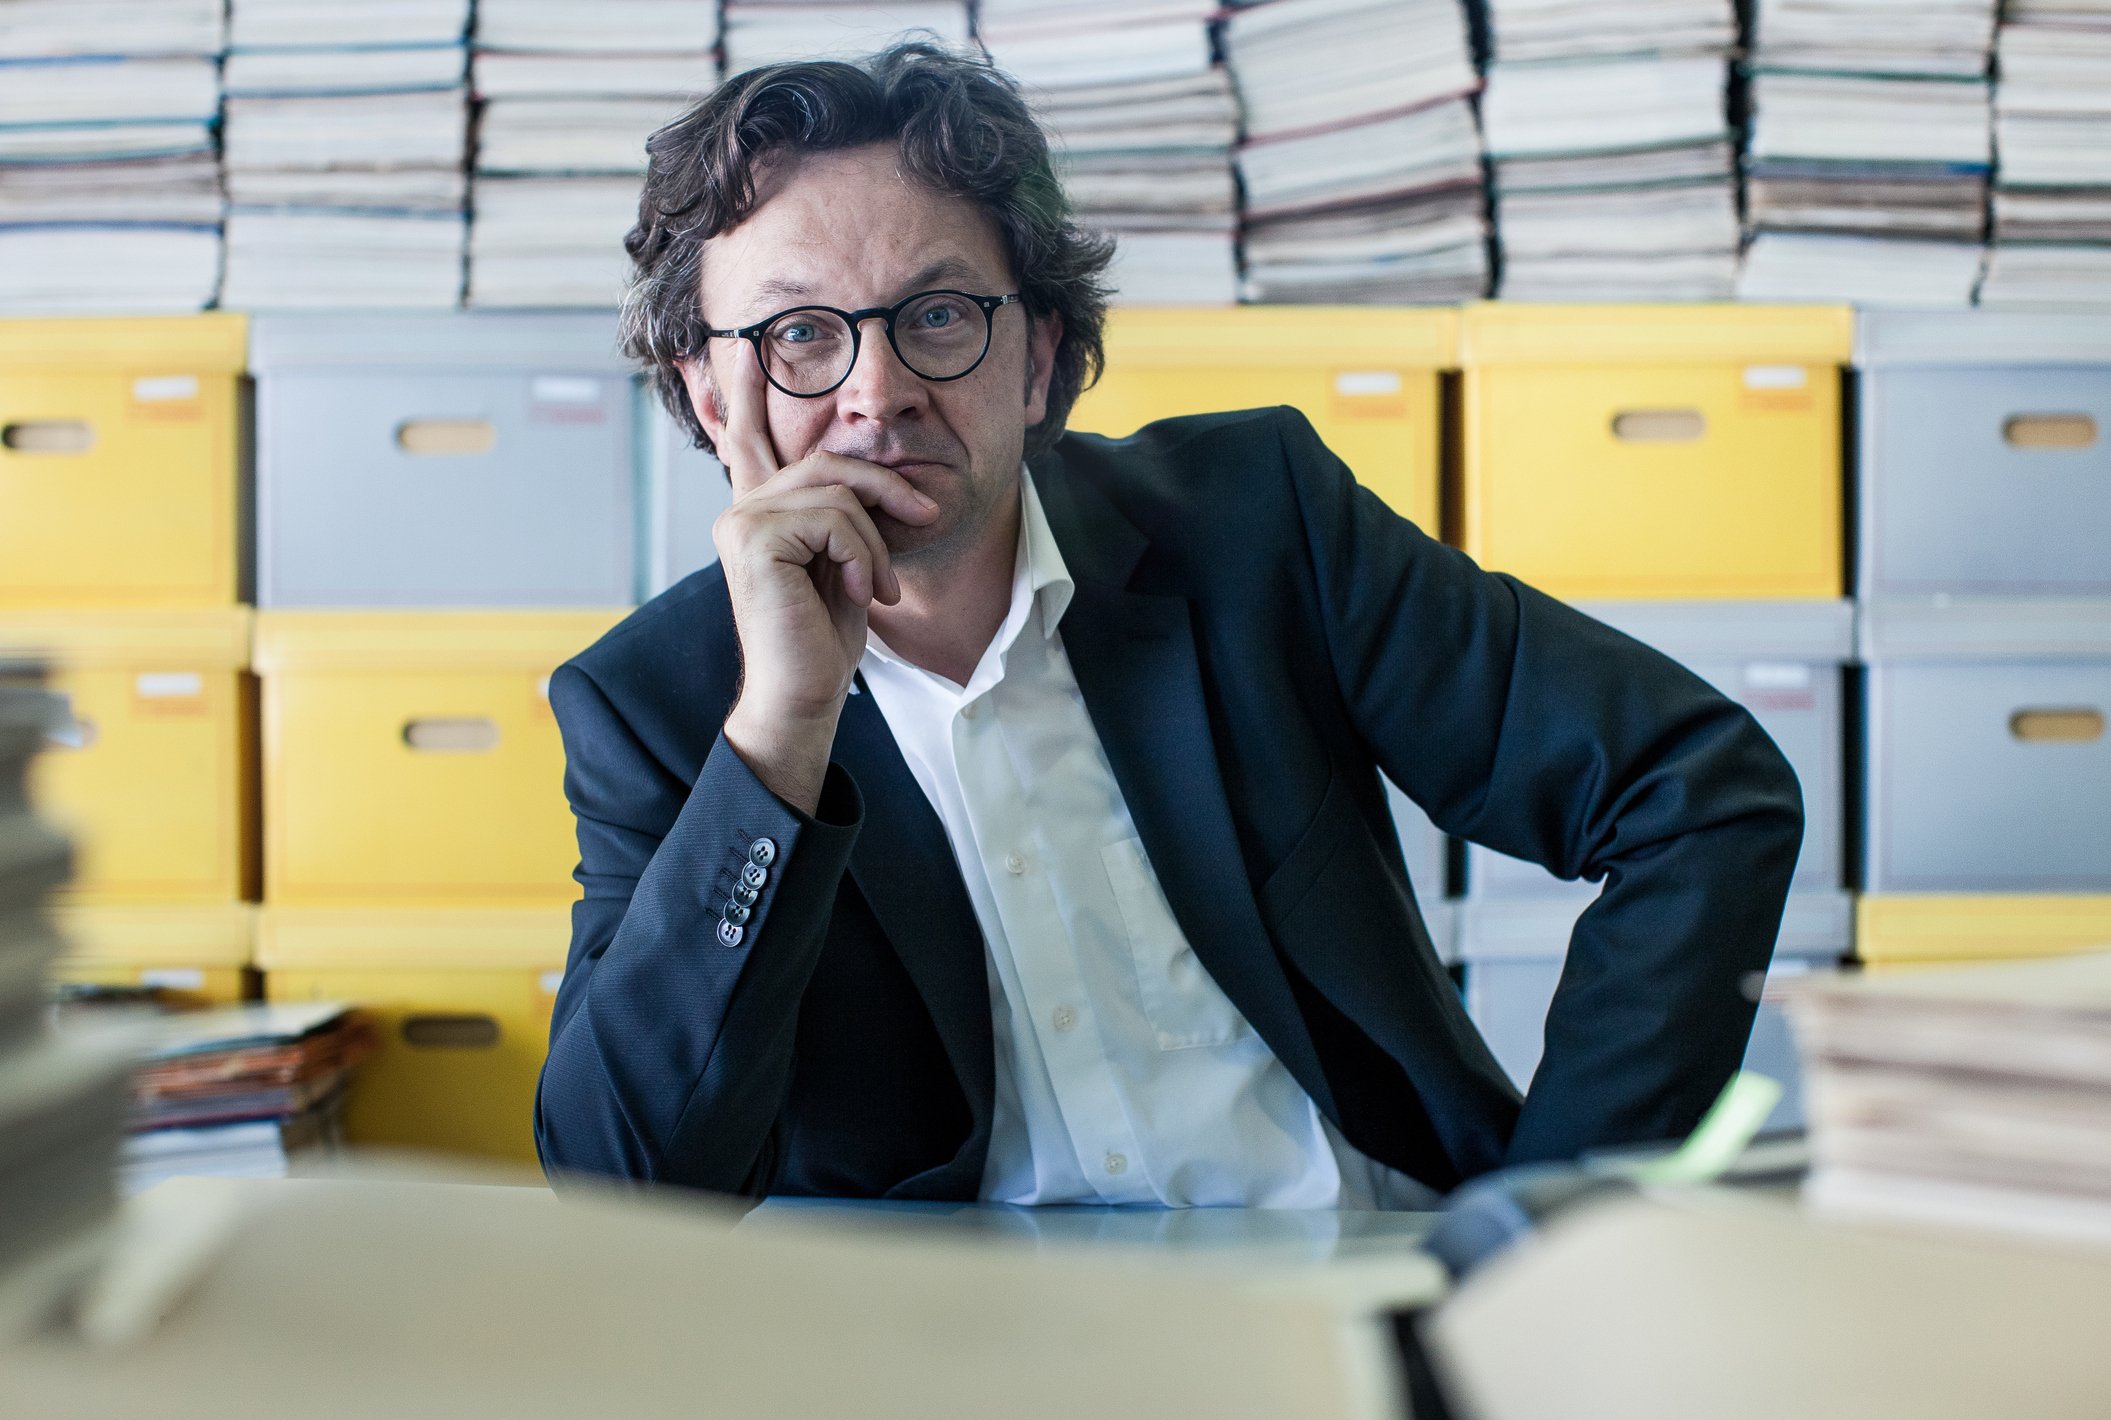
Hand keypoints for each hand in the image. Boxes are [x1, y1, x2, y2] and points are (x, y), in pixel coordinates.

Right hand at [709, 341, 938, 812]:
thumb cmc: (825, 637)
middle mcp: (742, 508)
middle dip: (884, 489)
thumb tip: (871, 480)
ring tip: (879, 587)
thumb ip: (844, 515)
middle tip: (924, 515)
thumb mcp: (846, 561)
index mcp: (760, 511)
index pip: (751, 440)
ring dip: (876, 543)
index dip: (748, 393)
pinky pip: (836, 518)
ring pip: (839, 494)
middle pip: (829, 461)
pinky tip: (861, 591)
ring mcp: (741, 521)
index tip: (746, 345)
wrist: (807, 692)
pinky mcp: (753, 539)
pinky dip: (864, 555)